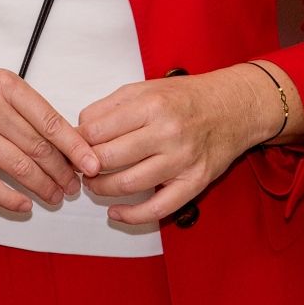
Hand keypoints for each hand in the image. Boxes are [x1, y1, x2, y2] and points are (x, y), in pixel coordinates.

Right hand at [0, 45, 101, 211]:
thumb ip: (26, 106)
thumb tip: (65, 141)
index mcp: (5, 84)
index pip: (50, 121)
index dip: (75, 147)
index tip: (93, 165)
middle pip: (38, 148)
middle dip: (63, 172)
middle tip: (75, 186)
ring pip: (19, 167)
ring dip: (44, 187)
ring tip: (56, 196)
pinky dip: (11, 199)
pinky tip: (25, 205)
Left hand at [76, 64, 287, 224]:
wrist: (233, 107)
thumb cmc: (185, 98)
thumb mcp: (143, 88)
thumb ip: (108, 106)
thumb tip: (79, 128)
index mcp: (150, 105)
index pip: (97, 129)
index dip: (77, 141)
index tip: (71, 146)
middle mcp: (167, 132)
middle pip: (109, 158)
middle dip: (86, 166)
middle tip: (79, 166)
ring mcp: (182, 160)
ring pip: (129, 184)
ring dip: (102, 189)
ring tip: (94, 184)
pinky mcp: (195, 182)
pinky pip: (159, 208)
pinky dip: (132, 216)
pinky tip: (115, 213)